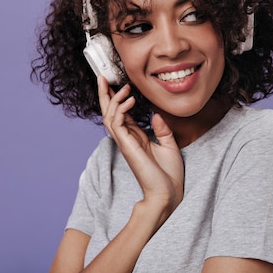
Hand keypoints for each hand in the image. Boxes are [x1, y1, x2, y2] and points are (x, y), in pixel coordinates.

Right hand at [98, 76, 183, 219]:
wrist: (167, 194)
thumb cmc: (168, 175)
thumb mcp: (169, 146)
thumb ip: (162, 129)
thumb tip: (155, 114)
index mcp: (135, 138)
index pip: (120, 114)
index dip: (116, 99)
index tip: (116, 84)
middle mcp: (127, 139)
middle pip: (109, 113)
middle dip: (104, 95)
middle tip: (102, 77)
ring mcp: (125, 143)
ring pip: (109, 116)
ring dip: (114, 99)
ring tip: (123, 87)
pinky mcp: (127, 146)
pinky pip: (117, 123)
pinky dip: (121, 109)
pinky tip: (130, 99)